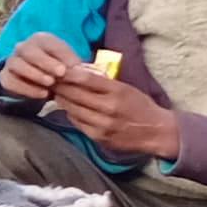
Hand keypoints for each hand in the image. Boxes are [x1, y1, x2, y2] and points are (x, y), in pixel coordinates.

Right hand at [0, 34, 85, 101]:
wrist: (34, 80)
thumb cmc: (55, 69)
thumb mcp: (67, 64)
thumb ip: (73, 66)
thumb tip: (80, 72)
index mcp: (40, 39)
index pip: (49, 43)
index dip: (60, 54)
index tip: (69, 67)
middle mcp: (23, 47)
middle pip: (29, 51)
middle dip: (45, 62)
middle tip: (60, 73)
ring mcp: (12, 61)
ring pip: (17, 64)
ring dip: (34, 74)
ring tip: (50, 84)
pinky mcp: (5, 76)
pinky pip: (11, 81)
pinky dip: (26, 88)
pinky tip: (41, 95)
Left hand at [52, 67, 180, 161]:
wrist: (156, 131)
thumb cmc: (140, 105)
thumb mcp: (126, 88)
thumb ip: (104, 83)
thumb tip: (79, 73)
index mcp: (117, 91)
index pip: (86, 79)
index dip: (69, 74)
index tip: (60, 69)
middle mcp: (109, 108)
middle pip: (75, 94)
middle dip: (61, 86)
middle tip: (51, 80)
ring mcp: (102, 124)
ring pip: (73, 109)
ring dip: (62, 100)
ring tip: (56, 92)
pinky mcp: (99, 137)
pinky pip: (77, 123)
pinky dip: (70, 114)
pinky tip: (68, 108)